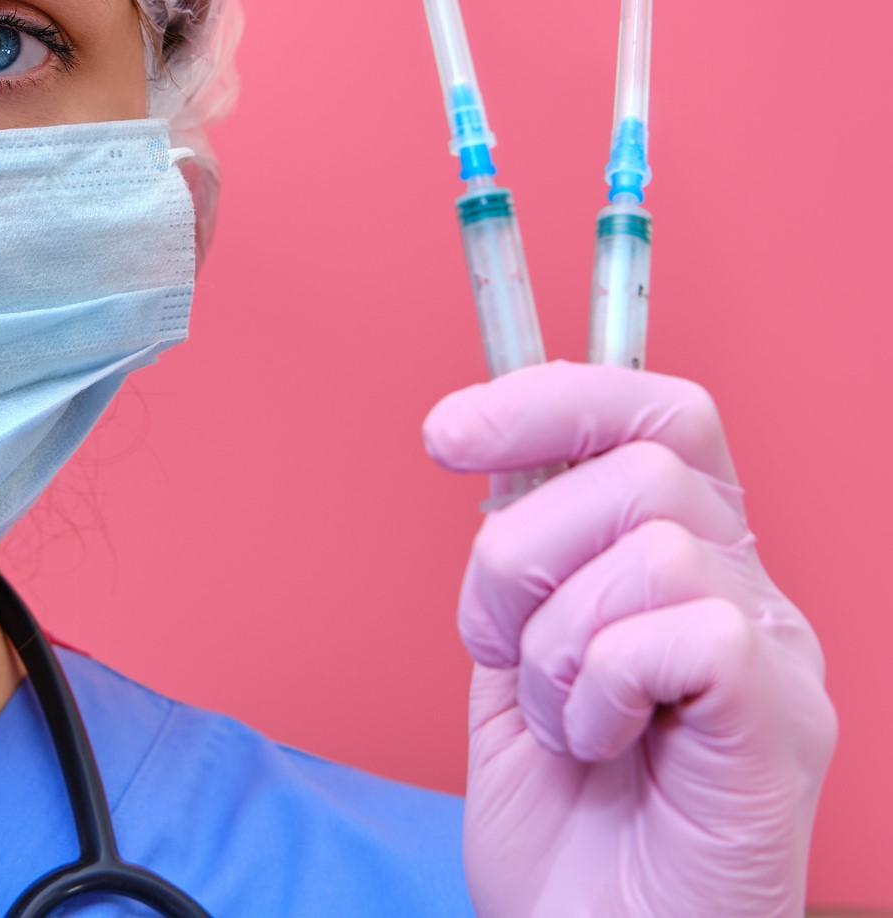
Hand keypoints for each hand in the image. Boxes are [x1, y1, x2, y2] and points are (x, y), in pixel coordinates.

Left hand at [422, 361, 836, 917]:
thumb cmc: (564, 832)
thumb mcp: (517, 659)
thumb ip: (529, 557)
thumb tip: (504, 459)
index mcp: (689, 560)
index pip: (657, 413)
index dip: (555, 398)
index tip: (450, 433)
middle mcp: (746, 589)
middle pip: (643, 463)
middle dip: (522, 550)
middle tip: (497, 644)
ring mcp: (776, 652)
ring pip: (654, 539)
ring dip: (556, 637)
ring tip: (557, 716)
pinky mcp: (780, 718)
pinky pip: (686, 628)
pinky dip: (602, 683)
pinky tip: (602, 743)